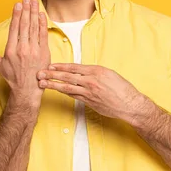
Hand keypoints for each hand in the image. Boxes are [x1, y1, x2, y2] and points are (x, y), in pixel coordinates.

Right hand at [0, 0, 50, 103]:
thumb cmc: (12, 77)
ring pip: (34, 28)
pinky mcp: (44, 53)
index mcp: (11, 50)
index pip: (14, 28)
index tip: (17, 4)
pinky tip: (41, 14)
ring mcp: (34, 51)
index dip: (16, 15)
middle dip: (25, 10)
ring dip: (34, 13)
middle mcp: (22, 49)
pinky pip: (43, 35)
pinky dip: (42, 24)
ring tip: (33, 2)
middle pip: (24, 25)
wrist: (27, 89)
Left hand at [36, 63, 150, 123]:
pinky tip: (56, 91)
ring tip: (43, 83)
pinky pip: (74, 96)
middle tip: (40, 73)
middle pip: (67, 76)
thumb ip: (94, 72)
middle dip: (52, 75)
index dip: (60, 66)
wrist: (130, 104)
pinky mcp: (89, 102)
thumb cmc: (122, 88)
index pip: (73, 67)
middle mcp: (91, 80)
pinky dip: (64, 93)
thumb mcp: (109, 74)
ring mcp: (89, 92)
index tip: (50, 66)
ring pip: (67, 87)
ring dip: (54, 85)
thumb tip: (82, 72)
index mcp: (96, 70)